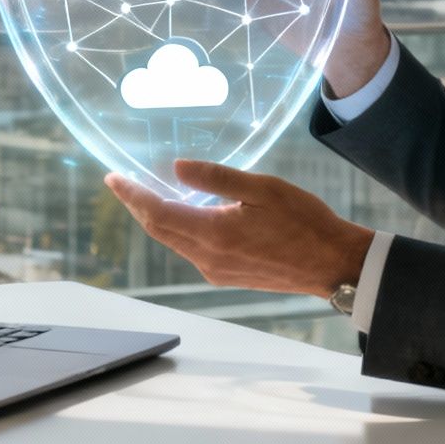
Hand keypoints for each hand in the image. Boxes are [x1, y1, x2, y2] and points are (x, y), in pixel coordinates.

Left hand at [105, 160, 373, 297]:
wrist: (331, 264)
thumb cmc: (303, 221)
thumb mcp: (261, 188)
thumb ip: (216, 178)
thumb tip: (176, 168)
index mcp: (213, 233)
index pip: (157, 213)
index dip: (132, 195)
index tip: (113, 179)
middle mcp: (207, 257)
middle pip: (159, 230)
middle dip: (137, 206)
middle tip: (120, 185)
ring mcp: (216, 270)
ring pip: (173, 241)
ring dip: (156, 218)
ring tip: (145, 195)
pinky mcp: (227, 275)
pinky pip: (190, 250)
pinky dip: (177, 230)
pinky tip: (181, 215)